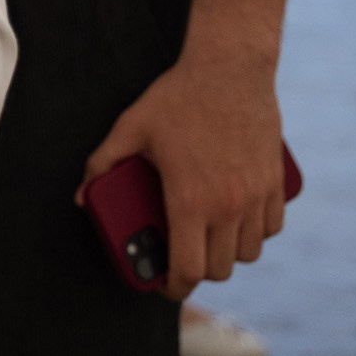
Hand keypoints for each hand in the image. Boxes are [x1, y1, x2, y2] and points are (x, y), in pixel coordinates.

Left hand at [81, 49, 288, 300]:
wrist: (229, 67)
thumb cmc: (177, 97)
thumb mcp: (131, 127)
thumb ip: (102, 164)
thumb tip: (81, 196)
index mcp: (190, 200)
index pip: (189, 270)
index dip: (174, 288)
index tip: (164, 285)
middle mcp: (228, 206)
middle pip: (219, 269)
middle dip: (198, 270)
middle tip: (182, 255)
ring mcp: (255, 196)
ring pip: (248, 253)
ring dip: (228, 253)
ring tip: (209, 237)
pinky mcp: (275, 183)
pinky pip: (271, 227)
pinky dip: (255, 232)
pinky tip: (238, 220)